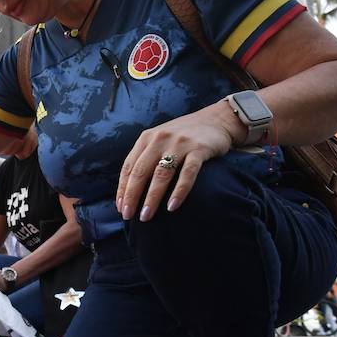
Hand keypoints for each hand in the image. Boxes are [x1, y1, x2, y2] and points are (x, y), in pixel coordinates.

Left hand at [115, 104, 237, 221]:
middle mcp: (160, 139)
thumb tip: (130, 189)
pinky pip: (187, 173)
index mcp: (146, 138)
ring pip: (161, 174)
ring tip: (146, 216)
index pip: (128, 167)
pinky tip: (172, 206)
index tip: (120, 208)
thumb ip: (146, 157)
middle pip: (141, 172)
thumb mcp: (159, 140)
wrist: (215, 120)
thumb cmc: (183, 136)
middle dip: (132, 196)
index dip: (123, 189)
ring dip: (152, 197)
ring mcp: (179, 144)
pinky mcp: (199, 149)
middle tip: (128, 216)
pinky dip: (179, 191)